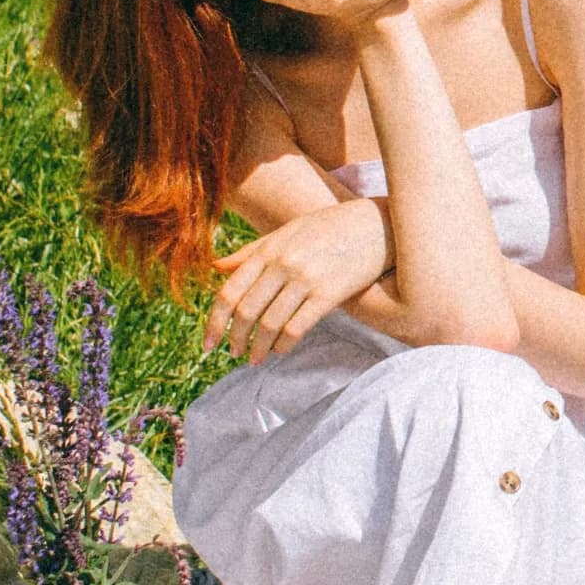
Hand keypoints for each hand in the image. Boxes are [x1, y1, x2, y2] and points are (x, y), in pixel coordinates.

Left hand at [205, 201, 390, 362]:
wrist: (377, 226)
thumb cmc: (330, 228)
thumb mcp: (287, 233)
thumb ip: (251, 252)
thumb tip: (214, 267)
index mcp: (268, 249)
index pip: (230, 291)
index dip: (214, 321)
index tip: (207, 342)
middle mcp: (283, 264)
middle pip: (246, 311)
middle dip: (235, 338)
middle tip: (232, 353)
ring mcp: (306, 279)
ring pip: (270, 323)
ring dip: (259, 347)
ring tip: (255, 358)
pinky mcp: (329, 294)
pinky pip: (297, 327)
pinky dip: (284, 344)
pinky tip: (281, 350)